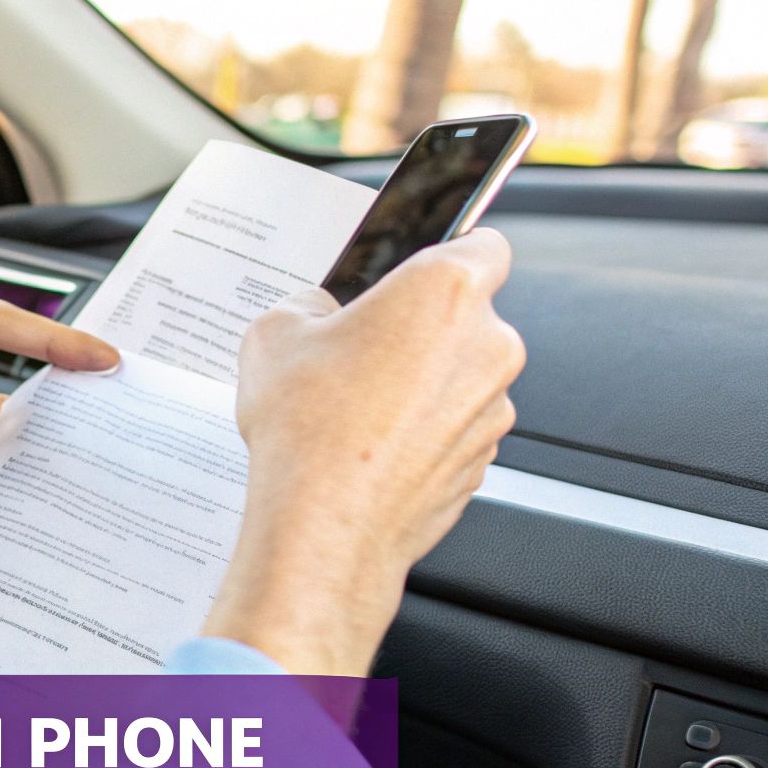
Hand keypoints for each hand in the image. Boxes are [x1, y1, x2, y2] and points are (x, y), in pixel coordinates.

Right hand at [202, 229, 525, 675]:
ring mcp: (493, 408)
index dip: (450, 251)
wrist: (324, 524)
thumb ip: (307, 305)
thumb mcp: (274, 334)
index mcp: (445, 290)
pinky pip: (455, 429)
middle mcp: (487, 344)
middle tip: (359, 347)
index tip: (418, 269)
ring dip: (423, 384)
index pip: (482, 242)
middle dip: (420, 328)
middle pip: (468, 316)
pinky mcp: (483, 461)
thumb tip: (317, 314)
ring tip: (355, 407)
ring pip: (461, 377)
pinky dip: (424, 433)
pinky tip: (370, 448)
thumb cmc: (308, 427)